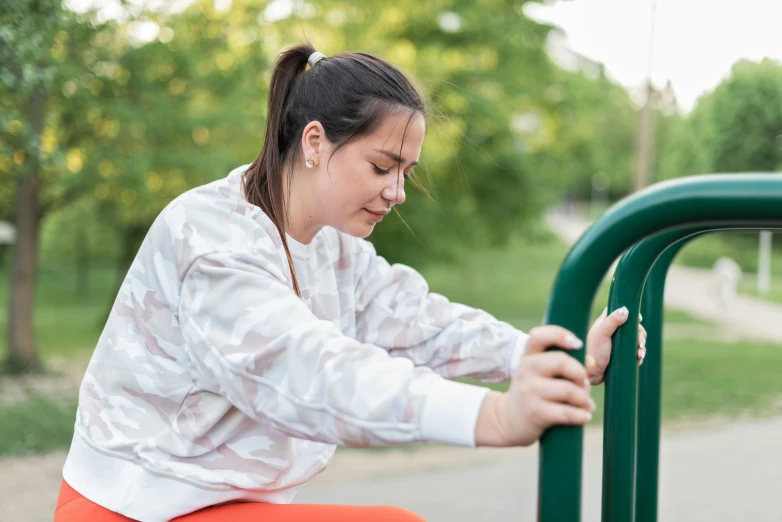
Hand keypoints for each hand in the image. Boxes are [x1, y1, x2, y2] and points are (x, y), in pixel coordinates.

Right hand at [475, 325, 593, 446]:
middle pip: (561, 361)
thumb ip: (565, 365)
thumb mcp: (541, 374)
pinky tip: (584, 415)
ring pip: (568, 389)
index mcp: (529, 356)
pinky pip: (566, 412)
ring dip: (584, 398)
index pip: (539, 336)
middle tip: (584, 384)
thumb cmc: (534, 393)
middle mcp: (526, 370)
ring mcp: (529, 391)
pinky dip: (581, 415)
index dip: (560, 335)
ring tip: (586, 403)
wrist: (509, 420)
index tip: (577, 344)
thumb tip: (591, 362)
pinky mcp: (535, 412)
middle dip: (580, 373)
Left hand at [585, 306, 646, 384]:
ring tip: (640, 354)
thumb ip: (612, 321)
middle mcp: (612, 331)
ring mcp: (618, 344)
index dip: (630, 313)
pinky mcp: (622, 355)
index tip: (639, 319)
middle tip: (640, 342)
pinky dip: (639, 354)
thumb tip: (626, 309)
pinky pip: (635, 352)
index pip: (619, 312)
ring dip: (642, 346)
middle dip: (640, 334)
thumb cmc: (593, 351)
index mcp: (605, 322)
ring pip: (636, 340)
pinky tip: (639, 359)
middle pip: (632, 326)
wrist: (590, 373)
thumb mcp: (602, 334)